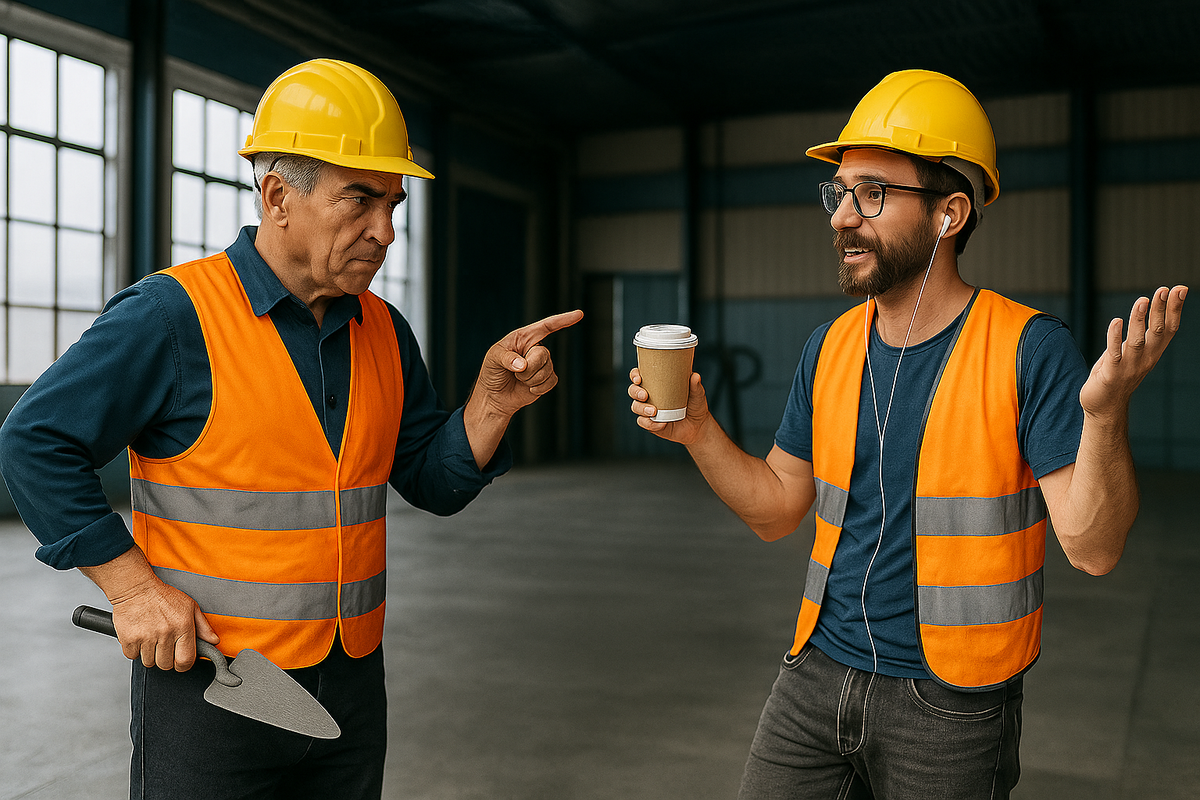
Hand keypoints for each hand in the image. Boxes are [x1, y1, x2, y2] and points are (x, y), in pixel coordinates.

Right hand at [81, 546, 218, 671]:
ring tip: (151, 640)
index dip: (183, 665)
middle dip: (166, 660)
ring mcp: (147, 637)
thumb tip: (214, 642)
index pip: (186, 660)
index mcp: (183, 626)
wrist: (136, 588)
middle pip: (166, 665)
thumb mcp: (190, 606)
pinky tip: (139, 638)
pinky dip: (135, 651)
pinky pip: (132, 656)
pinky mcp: (129, 639)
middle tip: (164, 647)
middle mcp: (166, 633)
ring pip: (149, 662)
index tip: (180, 662)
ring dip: (150, 655)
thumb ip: (203, 626)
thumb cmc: (163, 596)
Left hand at [471, 310, 582, 416]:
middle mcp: (535, 348)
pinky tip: (528, 389)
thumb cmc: (492, 372)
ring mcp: (543, 364)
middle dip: (529, 368)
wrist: (495, 396)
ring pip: (547, 370)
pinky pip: (551, 381)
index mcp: (524, 337)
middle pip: (543, 355)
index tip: (579, 314)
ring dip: (530, 379)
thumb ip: (507, 358)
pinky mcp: (547, 378)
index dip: (563, 320)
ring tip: (519, 380)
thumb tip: (522, 365)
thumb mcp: (493, 359)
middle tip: (515, 374)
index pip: (546, 326)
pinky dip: (538, 388)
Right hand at [628, 368, 710, 445]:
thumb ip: (695, 386)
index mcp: (657, 384)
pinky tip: (661, 424)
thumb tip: (695, 376)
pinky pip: (643, 423)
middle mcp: (649, 396)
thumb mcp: (697, 394)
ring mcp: (648, 410)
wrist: (697, 426)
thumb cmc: (695, 405)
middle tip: (645, 395)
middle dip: (635, 392)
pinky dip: (651, 424)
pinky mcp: (650, 424)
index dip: (635, 375)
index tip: (639, 379)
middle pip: (633, 391)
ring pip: (635, 407)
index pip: (639, 376)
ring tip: (654, 412)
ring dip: (642, 409)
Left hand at [1080, 285, 1186, 419]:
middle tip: (1163, 289)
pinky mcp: (1111, 374)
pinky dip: (1114, 337)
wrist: (1104, 406)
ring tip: (1142, 300)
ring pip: (1137, 341)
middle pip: (1157, 331)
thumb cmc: (1116, 374)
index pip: (1169, 328)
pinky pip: (1114, 354)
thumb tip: (1146, 307)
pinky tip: (1116, 321)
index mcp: (1152, 352)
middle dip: (1161, 310)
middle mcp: (1145, 359)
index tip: (1180, 289)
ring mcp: (1128, 367)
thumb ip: (1139, 333)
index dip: (1175, 309)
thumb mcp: (1132, 351)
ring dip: (1139, 320)